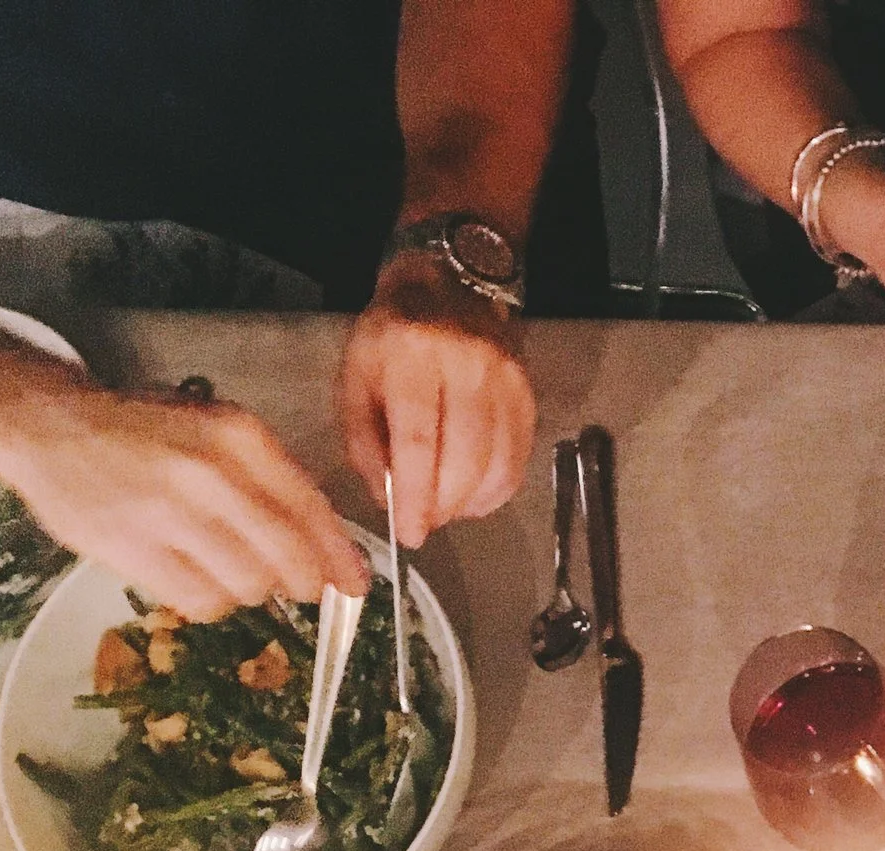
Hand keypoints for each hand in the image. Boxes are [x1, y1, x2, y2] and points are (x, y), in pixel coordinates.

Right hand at [0, 382, 369, 620]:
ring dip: (251, 590)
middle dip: (306, 583)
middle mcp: (210, 473)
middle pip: (288, 558)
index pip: (310, 510)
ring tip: (228, 567)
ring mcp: (168, 513)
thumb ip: (272, 480)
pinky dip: (211, 602)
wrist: (49, 426)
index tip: (356, 584)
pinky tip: (197, 579)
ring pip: (249, 586)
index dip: (339, 557)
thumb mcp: (218, 431)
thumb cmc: (146, 432)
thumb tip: (327, 547)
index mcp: (240, 436)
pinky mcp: (131, 549)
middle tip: (303, 589)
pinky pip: (202, 602)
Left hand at [339, 251, 535, 545]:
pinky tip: (474, 496)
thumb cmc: (393, 336)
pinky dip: (497, 490)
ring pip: (497, 464)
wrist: (450, 282)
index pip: (417, 441)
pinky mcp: (527, 392)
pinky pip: (518, 458)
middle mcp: (465, 364)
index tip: (410, 533)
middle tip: (426, 521)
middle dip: (444, 505)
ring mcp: (504, 378)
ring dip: (471, 503)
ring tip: (448, 509)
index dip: (415, 495)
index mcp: (411, 356)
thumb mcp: (356, 377)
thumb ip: (365, 441)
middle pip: (464, 458)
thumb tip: (390, 499)